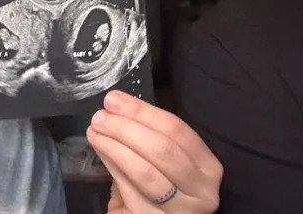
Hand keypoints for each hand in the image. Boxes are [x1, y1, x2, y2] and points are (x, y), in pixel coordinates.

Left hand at [86, 90, 222, 212]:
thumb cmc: (164, 186)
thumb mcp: (167, 161)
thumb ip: (150, 136)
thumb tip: (117, 108)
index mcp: (207, 166)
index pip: (177, 130)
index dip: (143, 111)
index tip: (115, 99)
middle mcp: (201, 191)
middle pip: (162, 150)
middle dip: (126, 128)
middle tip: (100, 116)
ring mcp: (179, 210)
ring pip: (144, 172)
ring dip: (115, 146)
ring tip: (95, 131)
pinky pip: (129, 189)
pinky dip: (112, 166)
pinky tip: (100, 151)